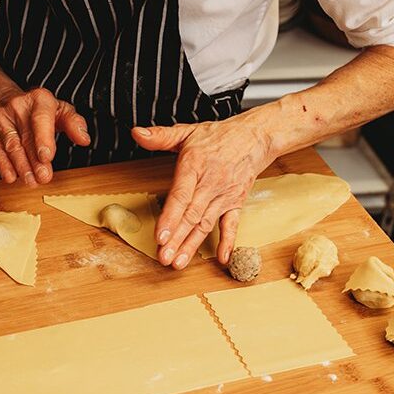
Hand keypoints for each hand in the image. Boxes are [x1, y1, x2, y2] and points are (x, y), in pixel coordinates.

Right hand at [0, 86, 90, 185]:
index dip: (43, 138)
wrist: (2, 99)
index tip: (47, 157)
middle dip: (34, 160)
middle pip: (26, 137)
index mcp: (39, 99)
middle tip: (43, 176)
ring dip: (21, 166)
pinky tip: (11, 177)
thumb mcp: (59, 109)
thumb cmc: (37, 109)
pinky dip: (4, 165)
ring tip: (31, 181)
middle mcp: (18, 108)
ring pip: (12, 146)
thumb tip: (84, 139)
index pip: (40, 119)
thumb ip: (74, 123)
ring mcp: (2, 121)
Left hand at [132, 116, 275, 267]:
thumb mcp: (188, 131)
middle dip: (177, 238)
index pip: (181, 195)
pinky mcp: (236, 202)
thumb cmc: (218, 136)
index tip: (160, 236)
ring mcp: (224, 195)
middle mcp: (210, 183)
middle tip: (164, 257)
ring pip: (206, 224)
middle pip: (191, 215)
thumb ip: (161, 136)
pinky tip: (222, 258)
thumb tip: (137, 133)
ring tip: (179, 262)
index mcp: (195, 165)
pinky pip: (232, 224)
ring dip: (192, 244)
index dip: (170, 217)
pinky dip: (228, 241)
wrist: (255, 136)